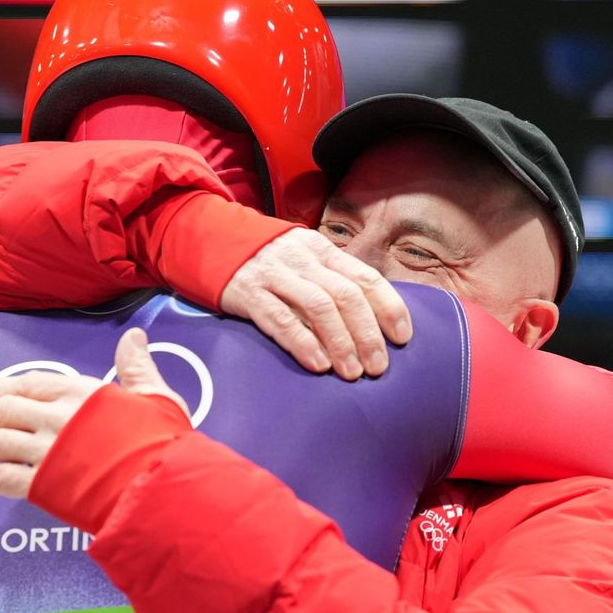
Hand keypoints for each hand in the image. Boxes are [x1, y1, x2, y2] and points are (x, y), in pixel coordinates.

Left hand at [0, 329, 186, 497]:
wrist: (161, 484)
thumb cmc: (164, 443)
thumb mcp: (157, 397)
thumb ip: (137, 367)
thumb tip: (134, 336)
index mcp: (83, 394)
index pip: (33, 384)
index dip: (5, 387)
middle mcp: (58, 418)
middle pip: (6, 411)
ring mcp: (47, 451)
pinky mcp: (44, 485)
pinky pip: (3, 478)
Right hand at [218, 227, 412, 380]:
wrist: (210, 240)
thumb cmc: (268, 262)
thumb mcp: (304, 261)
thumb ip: (332, 282)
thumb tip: (372, 321)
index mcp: (323, 251)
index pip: (365, 277)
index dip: (388, 307)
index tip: (402, 337)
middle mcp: (303, 260)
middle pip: (346, 295)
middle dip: (367, 334)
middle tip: (378, 366)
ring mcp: (275, 274)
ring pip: (318, 307)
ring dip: (341, 342)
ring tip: (352, 372)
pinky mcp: (248, 293)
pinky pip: (281, 319)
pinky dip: (303, 343)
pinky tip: (318, 364)